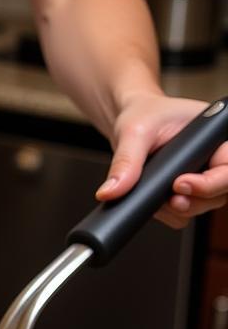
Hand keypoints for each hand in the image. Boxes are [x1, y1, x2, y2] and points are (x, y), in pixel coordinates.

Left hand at [96, 94, 227, 227]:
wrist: (130, 124)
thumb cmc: (142, 115)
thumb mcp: (133, 132)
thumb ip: (125, 161)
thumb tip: (111, 192)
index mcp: (216, 137)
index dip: (212, 182)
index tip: (180, 184)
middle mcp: (213, 159)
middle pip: (218, 193)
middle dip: (194, 201)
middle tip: (169, 199)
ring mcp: (200, 177)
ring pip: (201, 206)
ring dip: (180, 209)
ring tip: (158, 199)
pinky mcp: (183, 192)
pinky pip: (182, 214)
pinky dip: (168, 213)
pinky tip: (153, 202)